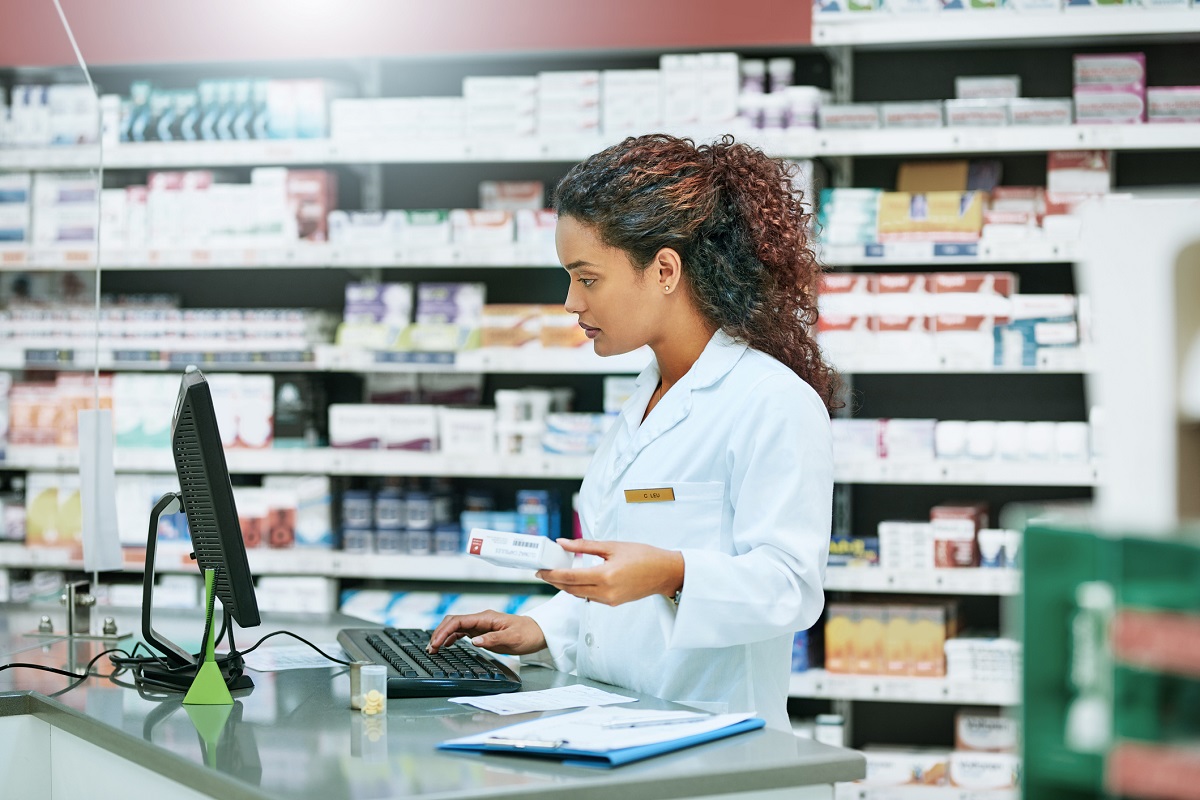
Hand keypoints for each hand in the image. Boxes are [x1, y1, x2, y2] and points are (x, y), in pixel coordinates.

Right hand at [426, 610, 546, 655]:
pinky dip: (451, 638)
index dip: (444, 631)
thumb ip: (492, 639)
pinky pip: (462, 632)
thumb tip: (474, 641)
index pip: (459, 621)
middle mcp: (481, 619)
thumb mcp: (512, 638)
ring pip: (456, 627)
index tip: (436, 643)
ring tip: (434, 649)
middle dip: (439, 633)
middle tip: (431, 648)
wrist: (538, 632)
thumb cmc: (527, 634)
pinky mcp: (482, 631)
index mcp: (486, 618)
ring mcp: (481, 625)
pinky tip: (446, 645)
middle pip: (453, 622)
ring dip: (443, 636)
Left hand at [536, 538, 683, 606]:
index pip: (570, 578)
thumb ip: (585, 546)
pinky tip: (578, 579)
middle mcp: (606, 592)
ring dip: (567, 586)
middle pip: (571, 589)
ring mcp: (610, 600)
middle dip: (555, 581)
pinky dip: (580, 589)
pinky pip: (590, 597)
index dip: (552, 575)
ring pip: (579, 595)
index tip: (540, 570)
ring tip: (558, 573)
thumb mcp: (613, 546)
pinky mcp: (613, 603)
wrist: (665, 573)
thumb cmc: (643, 556)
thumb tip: (563, 542)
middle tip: (544, 571)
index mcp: (605, 576)